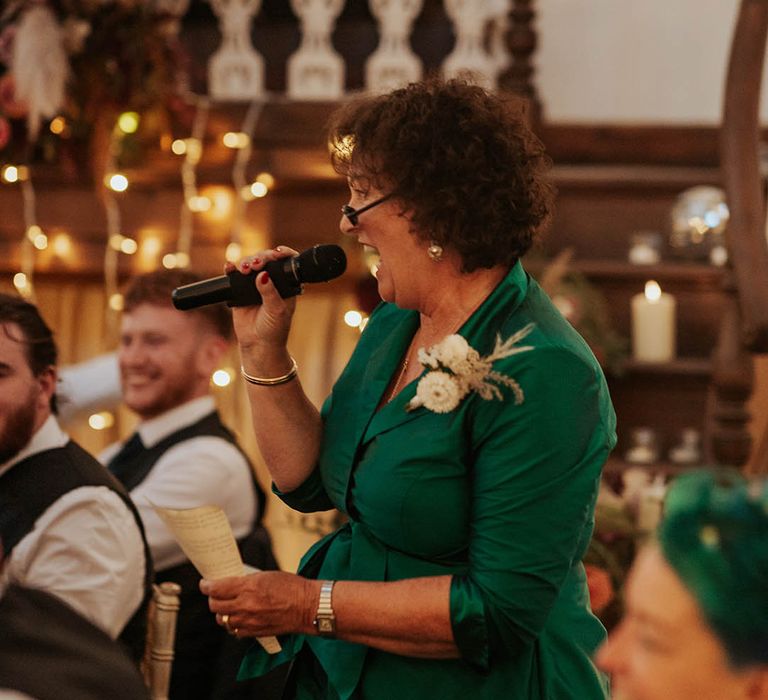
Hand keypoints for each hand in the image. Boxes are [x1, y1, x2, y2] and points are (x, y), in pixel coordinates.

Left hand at [201, 570, 316, 637]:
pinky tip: (239, 618)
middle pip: (215, 606)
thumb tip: (231, 583)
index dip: (206, 586)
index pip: (216, 588)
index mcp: (248, 587)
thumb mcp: (266, 576)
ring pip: (223, 621)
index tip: (205, 584)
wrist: (307, 606)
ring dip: (222, 614)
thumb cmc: (291, 587)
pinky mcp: (255, 632)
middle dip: (213, 599)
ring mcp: (249, 621)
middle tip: (216, 594)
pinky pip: (235, 631)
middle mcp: (245, 605)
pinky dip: (234, 625)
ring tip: (228, 607)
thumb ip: (246, 582)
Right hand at [225, 246, 297, 366]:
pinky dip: (231, 269)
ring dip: (247, 262)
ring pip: (250, 264)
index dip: (283, 254)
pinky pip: (234, 275)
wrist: (258, 344)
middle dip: (262, 257)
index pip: (286, 263)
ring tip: (245, 269)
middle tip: (257, 264)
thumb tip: (263, 275)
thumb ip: (270, 293)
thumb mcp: (276, 310)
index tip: (278, 252)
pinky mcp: (239, 290)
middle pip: (266, 259)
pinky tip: (229, 267)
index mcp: (286, 284)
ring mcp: (254, 285)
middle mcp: (271, 281)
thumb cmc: (274, 329)